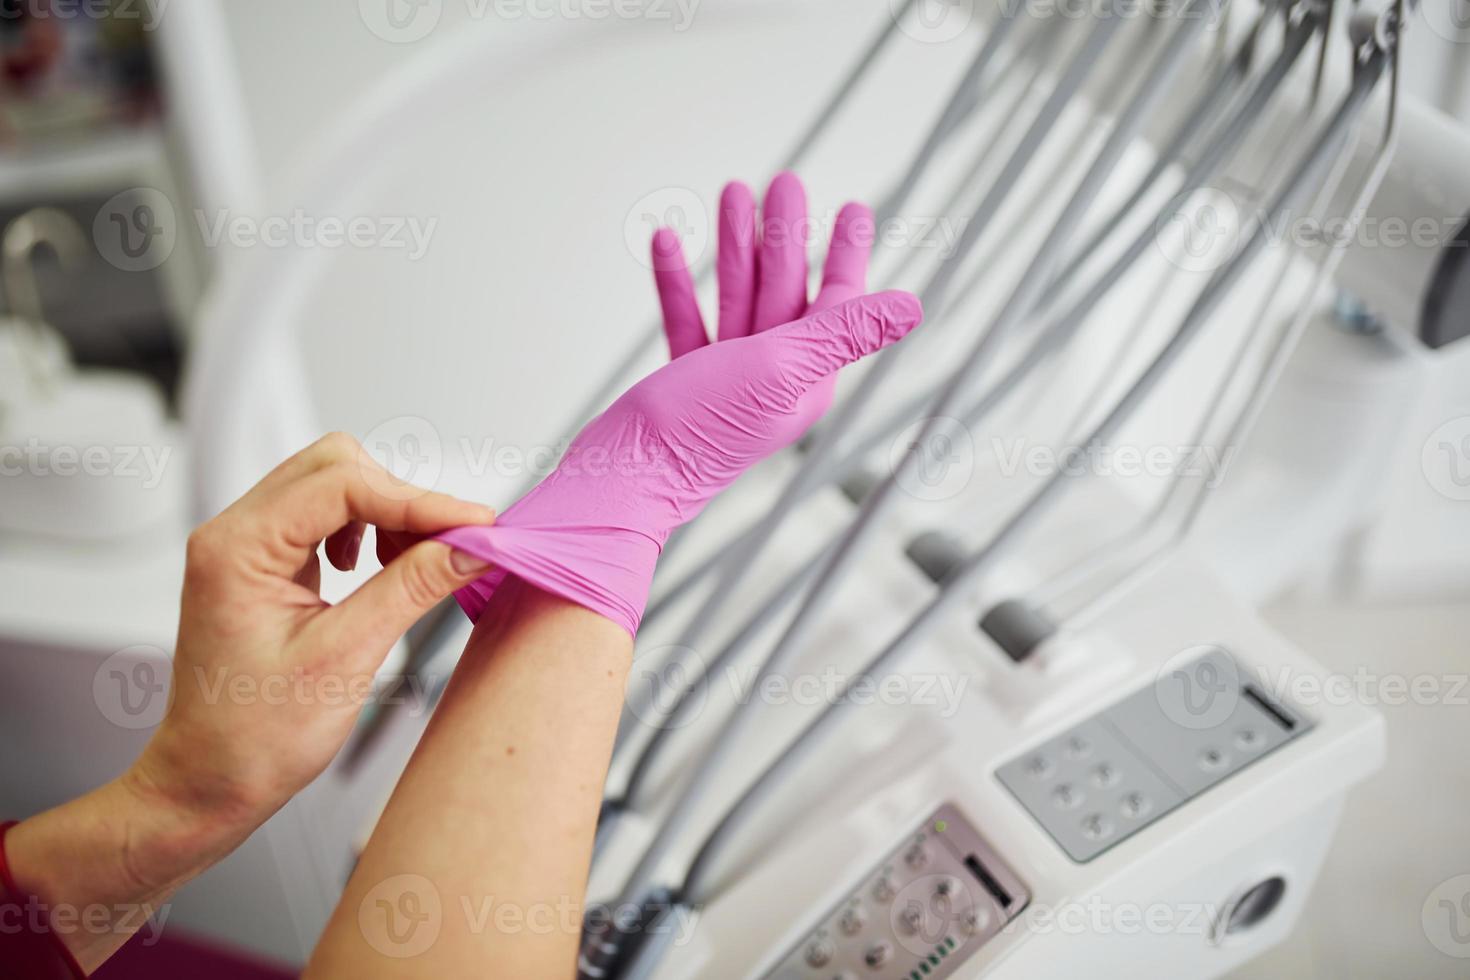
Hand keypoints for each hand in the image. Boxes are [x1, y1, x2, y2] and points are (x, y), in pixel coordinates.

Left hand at [130, 432, 496, 844]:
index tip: (475, 526)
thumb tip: (470, 547)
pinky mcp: (266, 563)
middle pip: (337, 468)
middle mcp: (235, 533)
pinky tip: (381, 571)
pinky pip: (327, 517)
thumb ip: (410, 590)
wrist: (208, 783)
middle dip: (402, 499)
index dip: (418, 499)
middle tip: (452, 546)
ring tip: (415, 565)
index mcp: (238, 548)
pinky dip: (369, 531)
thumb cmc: (254, 738)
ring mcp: (248, 546)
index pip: (342, 485)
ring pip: (335, 486)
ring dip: (387, 514)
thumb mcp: (345, 659)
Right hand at [442, 210, 920, 635]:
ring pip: (737, 298)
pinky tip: (668, 240)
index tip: (853, 206)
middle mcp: (773, 379)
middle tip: (784, 181)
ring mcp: (725, 379)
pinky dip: (679, 282)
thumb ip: (844, 333)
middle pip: (785, 291)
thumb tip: (913, 306)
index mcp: (807, 379)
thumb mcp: (781, 369)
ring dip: (734, 246)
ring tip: (731, 191)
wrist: (624, 476)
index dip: (846, 254)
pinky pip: (687, 320)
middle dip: (783, 235)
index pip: (837, 305)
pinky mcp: (682, 382)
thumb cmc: (702, 428)